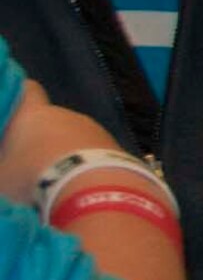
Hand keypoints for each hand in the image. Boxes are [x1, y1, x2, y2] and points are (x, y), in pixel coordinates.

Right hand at [0, 81, 122, 204]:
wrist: (90, 190)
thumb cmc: (33, 177)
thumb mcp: (2, 177)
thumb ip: (4, 164)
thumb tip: (9, 165)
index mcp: (34, 114)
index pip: (29, 90)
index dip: (23, 96)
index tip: (17, 110)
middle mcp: (66, 114)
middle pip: (52, 119)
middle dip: (43, 136)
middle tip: (31, 161)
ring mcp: (95, 129)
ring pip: (75, 136)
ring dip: (67, 151)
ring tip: (57, 178)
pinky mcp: (115, 147)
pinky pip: (95, 152)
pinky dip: (87, 164)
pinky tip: (81, 184)